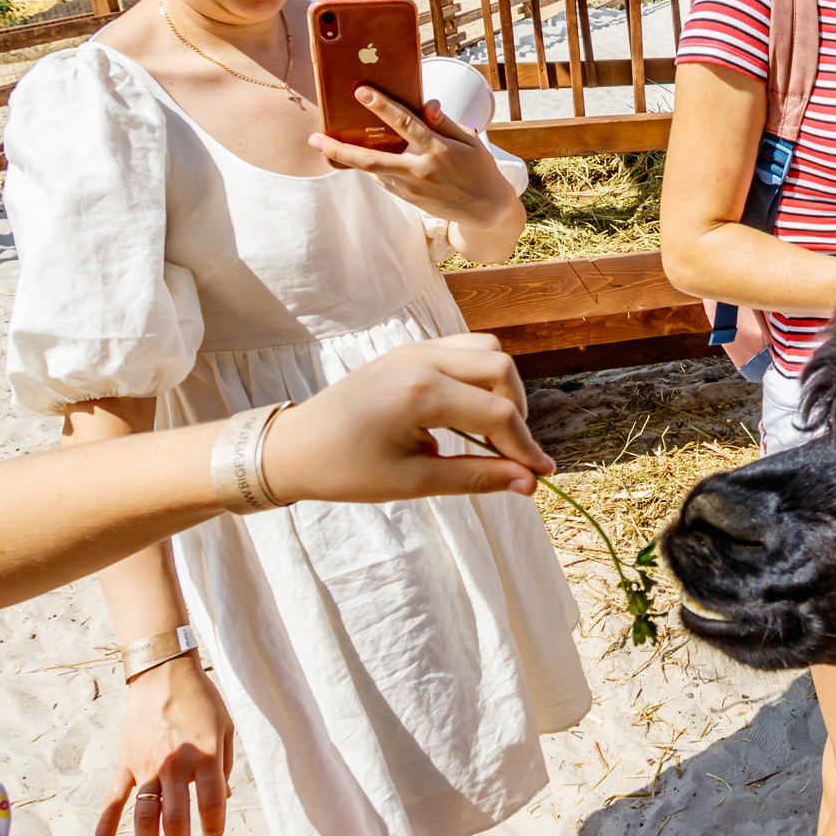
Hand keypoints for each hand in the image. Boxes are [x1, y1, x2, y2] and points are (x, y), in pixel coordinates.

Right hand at [96, 658, 232, 835]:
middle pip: (175, 816)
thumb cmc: (201, 700)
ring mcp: (147, 765)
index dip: (213, 824)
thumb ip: (225, 764)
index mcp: (206, 756)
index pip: (211, 802)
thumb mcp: (225, 728)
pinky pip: (113, 798)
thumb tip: (221, 797)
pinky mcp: (126, 762)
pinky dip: (105, 823)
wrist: (163, 672)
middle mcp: (175, 764)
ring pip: (144, 814)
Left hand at [265, 334, 555, 498]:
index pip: (498, 413)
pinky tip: (468, 411)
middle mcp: (422, 359)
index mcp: (421, 392)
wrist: (294, 447)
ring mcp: (414, 349)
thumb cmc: (346, 470)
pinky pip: (462, 350)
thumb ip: (477, 477)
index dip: (525, 448)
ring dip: (501, 387)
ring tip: (491, 430)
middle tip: (510, 454)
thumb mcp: (414, 481)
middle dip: (517, 412)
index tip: (542, 476)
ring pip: (485, 350)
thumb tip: (529, 485)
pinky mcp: (408, 351)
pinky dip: (479, 376)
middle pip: (501, 368)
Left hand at [312, 89, 519, 232]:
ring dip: (347, 159)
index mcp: (438, 150)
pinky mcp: (408, 199)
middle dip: (340, 149)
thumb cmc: (479, 168)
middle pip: (373, 160)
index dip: (382, 106)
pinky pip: (383, 179)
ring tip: (323, 145)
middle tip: (314, 138)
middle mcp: (420, 171)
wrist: (486, 209)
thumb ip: (444, 122)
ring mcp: (411, 188)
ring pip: (372, 171)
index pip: (405, 124)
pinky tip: (361, 155)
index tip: (361, 91)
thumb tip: (426, 104)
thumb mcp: (469, 142)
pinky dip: (372, 167)